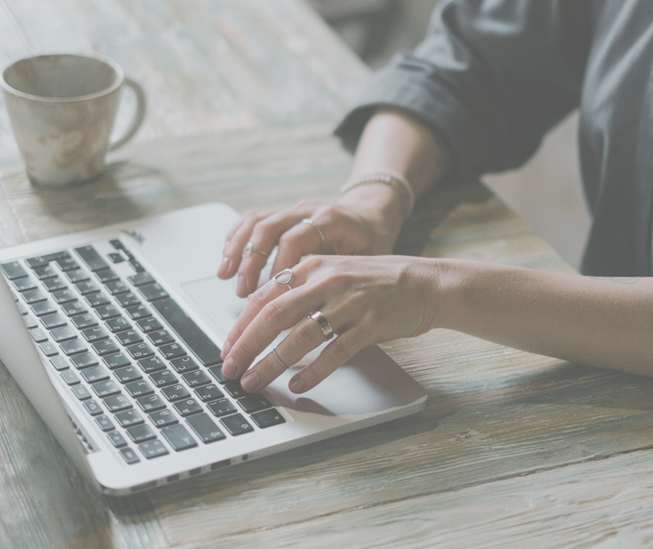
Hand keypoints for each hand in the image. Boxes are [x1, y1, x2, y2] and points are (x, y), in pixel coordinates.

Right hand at [217, 188, 403, 297]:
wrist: (371, 218)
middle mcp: (307, 210)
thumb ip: (341, 284)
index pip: (295, 239)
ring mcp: (291, 210)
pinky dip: (235, 239)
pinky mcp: (281, 215)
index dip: (279, 267)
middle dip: (251, 262)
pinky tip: (226, 260)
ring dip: (237, 250)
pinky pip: (251, 220)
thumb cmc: (371, 245)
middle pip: (268, 227)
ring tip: (224, 276)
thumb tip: (315, 318)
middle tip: (243, 292)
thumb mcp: (366, 263)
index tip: (273, 295)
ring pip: (255, 222)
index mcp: (331, 220)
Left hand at [220, 254, 442, 392]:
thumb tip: (262, 322)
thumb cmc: (376, 283)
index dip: (240, 326)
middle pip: (274, 316)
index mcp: (313, 267)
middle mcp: (327, 281)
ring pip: (300, 336)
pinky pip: (335, 352)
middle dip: (246, 346)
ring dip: (272, 363)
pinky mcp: (370, 324)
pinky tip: (297, 385)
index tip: (227, 349)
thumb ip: (301, 292)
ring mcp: (349, 303)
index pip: (264, 297)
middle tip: (230, 369)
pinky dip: (313, 372)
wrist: (425, 283)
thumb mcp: (333, 275)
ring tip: (256, 382)